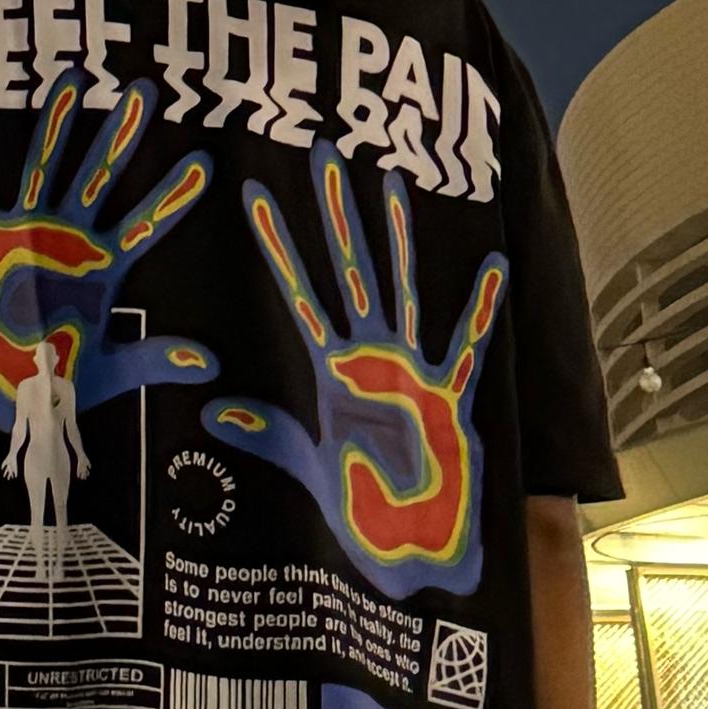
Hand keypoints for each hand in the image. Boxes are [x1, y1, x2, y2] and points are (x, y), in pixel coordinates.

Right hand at [0, 76, 214, 417]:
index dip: (173, 197)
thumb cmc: (47, 380)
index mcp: (97, 268)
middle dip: (122, 135)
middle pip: (100, 176)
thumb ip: (152, 360)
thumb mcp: (105, 372)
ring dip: (56, 121)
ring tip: (71, 75)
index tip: (204, 163)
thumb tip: (212, 364)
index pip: (144, 224)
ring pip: (44, 164)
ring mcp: (23, 230)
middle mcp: (64, 238)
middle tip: (147, 91)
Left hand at [203, 145, 505, 594]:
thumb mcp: (305, 469)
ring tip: (394, 183)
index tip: (253, 196)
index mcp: (330, 374)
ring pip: (402, 289)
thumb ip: (268, 435)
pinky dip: (482, 312)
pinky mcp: (451, 399)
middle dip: (335, 216)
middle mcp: (369, 360)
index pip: (298, 295)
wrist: (413, 557)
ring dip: (399, 240)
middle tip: (321, 151)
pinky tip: (495, 269)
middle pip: (349, 272)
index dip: (278, 248)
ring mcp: (411, 374)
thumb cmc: (362, 516)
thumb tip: (212, 414)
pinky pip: (469, 348)